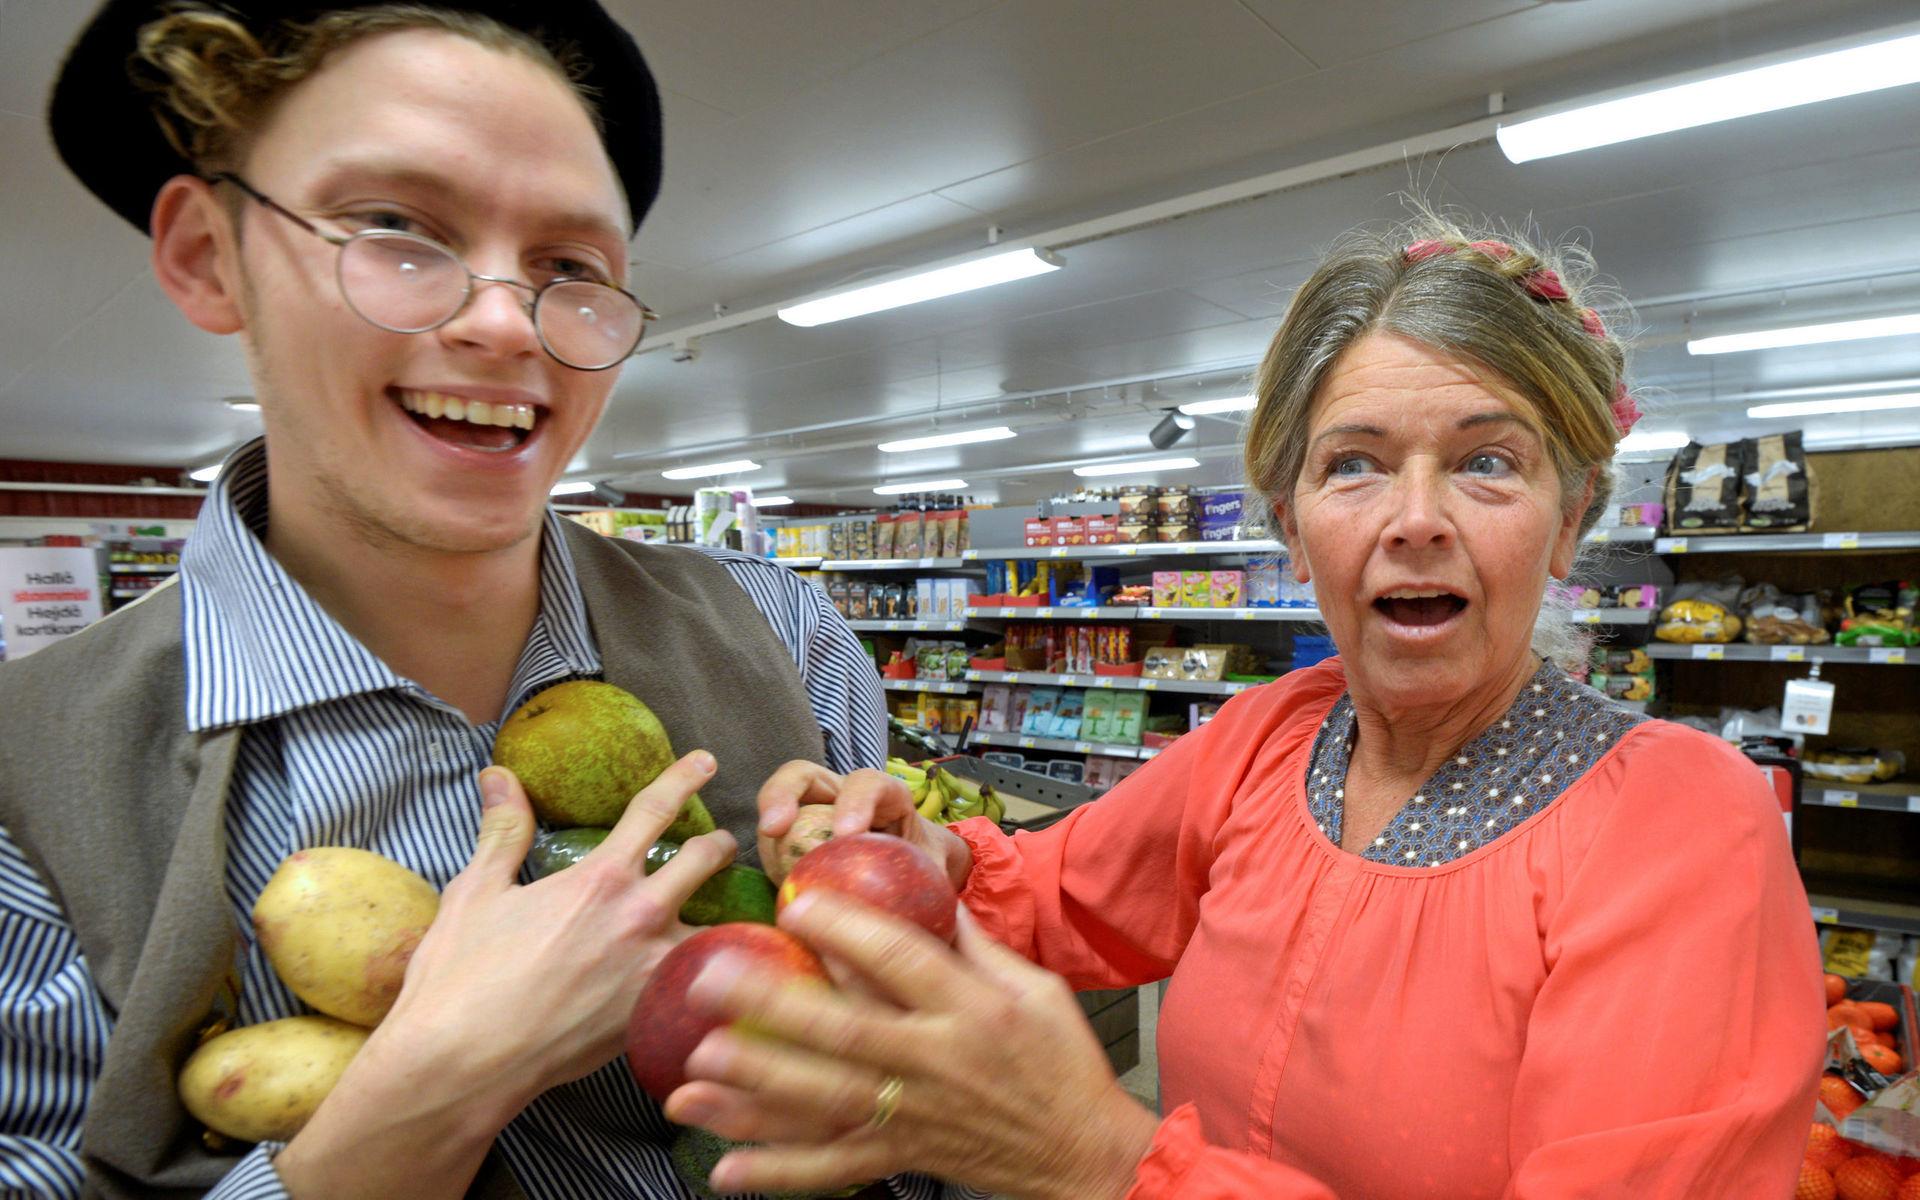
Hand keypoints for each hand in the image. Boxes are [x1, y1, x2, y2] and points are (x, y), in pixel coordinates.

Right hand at [274, 751, 735, 1198]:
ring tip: (718, 913)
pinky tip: (703, 976)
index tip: (705, 762)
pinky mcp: (654, 1018)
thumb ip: (502, 831)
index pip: (655, 810)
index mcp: (600, 880)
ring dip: (717, 914)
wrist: (463, 1064)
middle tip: (722, 842)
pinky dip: (704, 971)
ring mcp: (654, 971)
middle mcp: (640, 917)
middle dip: (718, 845)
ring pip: (713, 927)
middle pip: (704, 861)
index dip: (683, 778)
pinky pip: (699, 984)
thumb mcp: (477, 892)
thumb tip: (500, 777)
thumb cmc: (461, 977)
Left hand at [663, 893, 1157, 1199]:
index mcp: (970, 1009)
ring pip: (824, 1103)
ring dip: (753, 1092)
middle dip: (771, 1007)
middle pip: (844, 1032)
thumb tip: (916, 884)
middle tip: (707, 980)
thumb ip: (969, 941)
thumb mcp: (1031, 985)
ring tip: (692, 1075)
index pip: (901, 960)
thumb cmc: (1059, 1060)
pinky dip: (777, 1172)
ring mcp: (913, 1117)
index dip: (847, 931)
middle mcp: (935, 1063)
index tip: (795, 904)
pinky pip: (831, 1168)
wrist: (1081, 1152)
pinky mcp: (900, 1158)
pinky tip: (723, 1167)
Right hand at [756, 760, 970, 887]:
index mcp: (885, 796)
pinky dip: (770, 860)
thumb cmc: (924, 867)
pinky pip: (773, 844)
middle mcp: (842, 796)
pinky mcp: (794, 840)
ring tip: (772, 866)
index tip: (846, 833)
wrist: (912, 876)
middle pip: (804, 776)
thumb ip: (929, 883)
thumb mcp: (934, 871)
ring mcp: (812, 814)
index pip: (869, 784)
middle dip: (783, 794)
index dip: (856, 801)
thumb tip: (924, 917)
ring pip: (778, 804)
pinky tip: (778, 886)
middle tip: (774, 828)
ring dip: (770, 833)